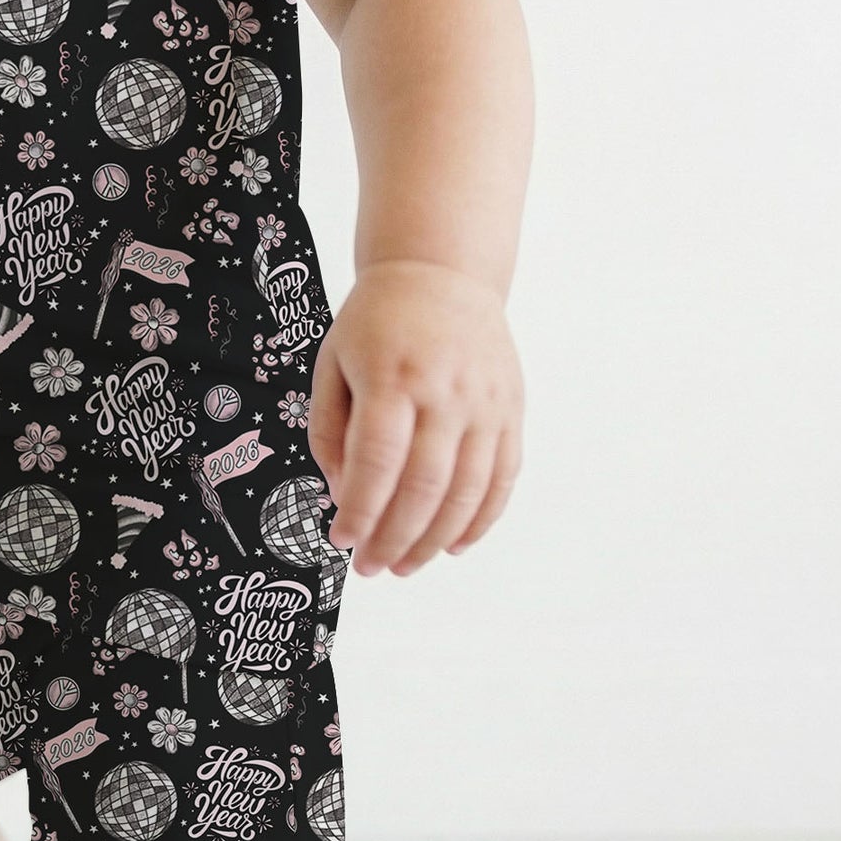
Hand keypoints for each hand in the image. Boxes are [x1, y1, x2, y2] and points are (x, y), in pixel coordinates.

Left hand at [307, 260, 522, 575]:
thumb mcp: (332, 365)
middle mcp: (445, 391)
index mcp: (393, 377)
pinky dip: (481, 519)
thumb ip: (330, 433)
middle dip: (394, 538)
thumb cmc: (375, 324)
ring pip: (467, 491)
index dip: (360, 511)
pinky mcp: (510, 410)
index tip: (341, 540)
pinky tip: (454, 545)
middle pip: (424, 486)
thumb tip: (343, 497)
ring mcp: (485, 403)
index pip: (377, 462)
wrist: (441, 272)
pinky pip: (503, 477)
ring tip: (405, 565)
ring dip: (434, 539)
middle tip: (370, 567)